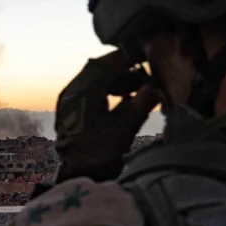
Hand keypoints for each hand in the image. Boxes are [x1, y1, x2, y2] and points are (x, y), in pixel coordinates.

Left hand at [53, 50, 159, 182]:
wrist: (78, 172)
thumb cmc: (98, 153)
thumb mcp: (124, 129)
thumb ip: (140, 105)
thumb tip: (156, 87)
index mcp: (80, 94)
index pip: (104, 66)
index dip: (125, 57)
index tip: (144, 53)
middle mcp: (72, 93)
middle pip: (99, 70)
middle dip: (123, 68)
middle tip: (145, 69)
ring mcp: (70, 100)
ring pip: (95, 79)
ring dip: (118, 79)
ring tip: (139, 86)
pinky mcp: (72, 109)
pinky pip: (91, 90)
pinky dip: (109, 89)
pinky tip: (126, 97)